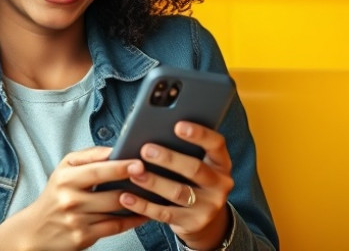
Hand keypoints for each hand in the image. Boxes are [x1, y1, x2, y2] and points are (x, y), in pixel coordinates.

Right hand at [0, 146, 147, 250]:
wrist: (34, 231)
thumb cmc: (56, 195)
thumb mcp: (64, 169)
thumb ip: (88, 156)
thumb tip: (115, 149)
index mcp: (65, 179)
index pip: (96, 171)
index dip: (120, 167)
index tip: (139, 162)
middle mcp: (70, 200)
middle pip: (110, 194)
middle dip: (134, 187)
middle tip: (153, 178)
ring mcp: (77, 221)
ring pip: (115, 211)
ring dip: (138, 203)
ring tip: (155, 193)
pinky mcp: (83, 237)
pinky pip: (114, 227)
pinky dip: (132, 220)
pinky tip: (144, 212)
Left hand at [118, 122, 233, 249]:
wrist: (206, 221)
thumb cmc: (193, 181)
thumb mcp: (198, 163)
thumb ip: (184, 149)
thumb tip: (152, 131)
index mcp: (221, 163)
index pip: (216, 144)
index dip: (199, 134)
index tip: (178, 125)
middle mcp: (220, 184)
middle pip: (195, 168)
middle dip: (169, 158)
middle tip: (146, 150)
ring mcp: (209, 206)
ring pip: (179, 192)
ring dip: (154, 182)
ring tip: (135, 173)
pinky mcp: (193, 223)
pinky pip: (165, 213)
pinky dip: (143, 205)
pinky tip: (127, 197)